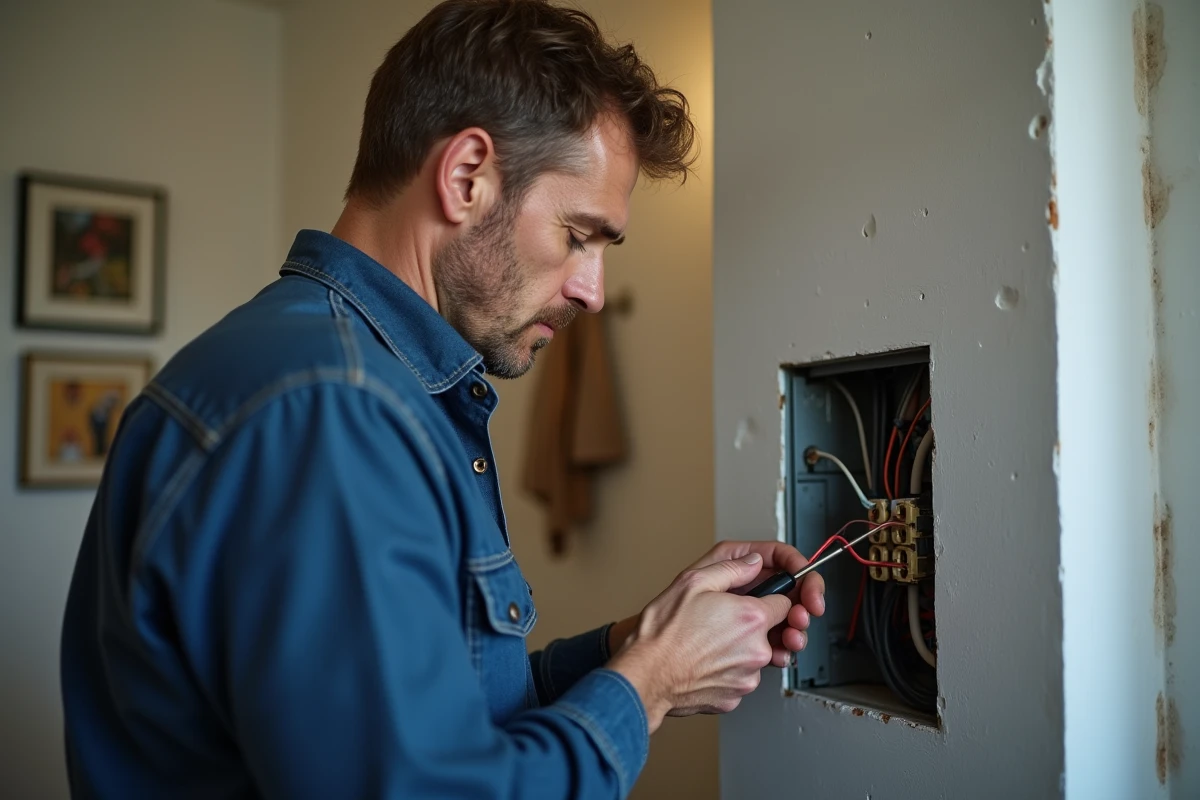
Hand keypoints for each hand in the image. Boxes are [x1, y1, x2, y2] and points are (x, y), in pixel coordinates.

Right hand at [608, 540, 824, 668]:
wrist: (645, 675)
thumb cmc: (663, 633)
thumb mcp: (693, 582)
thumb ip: (731, 569)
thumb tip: (753, 562)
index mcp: (752, 618)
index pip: (786, 604)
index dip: (770, 599)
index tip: (756, 600)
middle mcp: (756, 650)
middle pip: (771, 633)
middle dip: (751, 626)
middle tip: (721, 622)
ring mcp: (747, 678)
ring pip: (754, 657)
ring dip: (739, 650)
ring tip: (708, 643)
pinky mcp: (734, 698)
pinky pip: (739, 678)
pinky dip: (726, 671)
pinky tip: (704, 662)